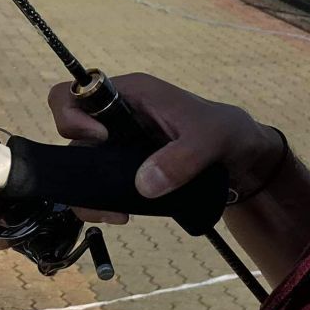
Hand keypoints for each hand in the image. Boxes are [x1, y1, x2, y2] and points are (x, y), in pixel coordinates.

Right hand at [47, 73, 282, 222]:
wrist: (241, 156)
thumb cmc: (227, 132)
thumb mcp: (211, 140)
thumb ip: (182, 158)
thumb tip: (144, 184)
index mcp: (129, 94)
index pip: (72, 94)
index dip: (72, 116)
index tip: (100, 138)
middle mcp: (114, 117)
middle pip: (69, 136)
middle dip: (77, 168)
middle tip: (103, 191)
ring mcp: (117, 144)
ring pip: (80, 167)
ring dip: (88, 194)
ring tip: (114, 214)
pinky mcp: (124, 169)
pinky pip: (97, 185)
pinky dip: (101, 203)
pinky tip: (121, 215)